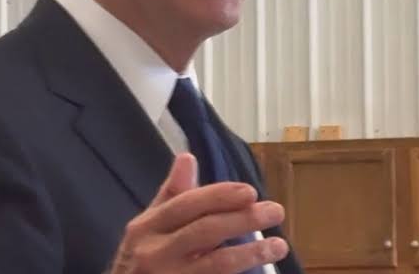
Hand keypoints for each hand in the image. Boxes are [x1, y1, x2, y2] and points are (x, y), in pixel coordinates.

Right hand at [109, 153, 287, 273]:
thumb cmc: (139, 260)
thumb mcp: (148, 225)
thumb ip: (171, 194)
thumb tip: (188, 156)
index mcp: (147, 226)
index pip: (187, 204)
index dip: (219, 196)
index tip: (250, 191)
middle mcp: (154, 253)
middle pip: (204, 231)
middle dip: (243, 219)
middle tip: (275, 211)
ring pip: (216, 266)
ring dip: (250, 253)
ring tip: (279, 245)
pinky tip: (260, 271)